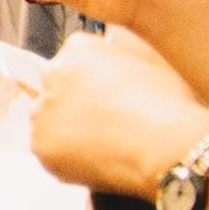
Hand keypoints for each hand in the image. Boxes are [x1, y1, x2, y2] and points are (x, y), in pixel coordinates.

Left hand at [27, 29, 208, 199]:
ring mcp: (43, 111)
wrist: (165, 145)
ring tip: (104, 146)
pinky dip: (67, 159)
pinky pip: (50, 152)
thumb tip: (112, 72)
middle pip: (56, 90)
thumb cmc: (167, 104)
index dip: (94, 83)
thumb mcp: (147, 63)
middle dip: (75, 105)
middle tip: (105, 125)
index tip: (110, 98)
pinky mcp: (41, 146)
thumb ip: (118, 61)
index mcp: (78, 48)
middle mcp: (52, 73)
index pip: (74, 61)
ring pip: (50, 122)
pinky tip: (97, 161)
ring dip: (68, 132)